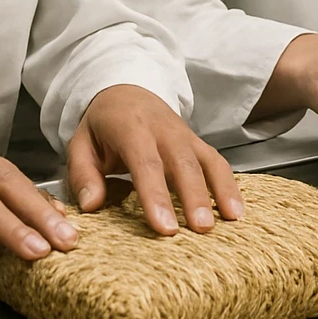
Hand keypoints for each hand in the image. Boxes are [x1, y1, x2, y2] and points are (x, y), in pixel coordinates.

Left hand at [66, 84, 243, 234]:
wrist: (125, 89)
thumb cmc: (102, 125)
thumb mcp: (80, 143)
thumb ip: (83, 174)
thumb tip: (91, 206)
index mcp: (130, 127)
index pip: (145, 162)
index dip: (155, 195)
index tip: (164, 227)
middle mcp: (162, 129)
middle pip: (182, 162)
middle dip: (193, 196)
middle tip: (201, 229)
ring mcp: (184, 134)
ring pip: (206, 160)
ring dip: (220, 189)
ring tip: (231, 220)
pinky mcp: (197, 142)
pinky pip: (217, 161)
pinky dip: (230, 184)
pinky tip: (236, 211)